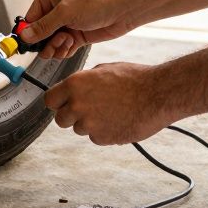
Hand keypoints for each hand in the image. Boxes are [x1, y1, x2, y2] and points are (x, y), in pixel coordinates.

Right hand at [22, 0, 134, 58]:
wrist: (123, 10)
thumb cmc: (99, 1)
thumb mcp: (66, 12)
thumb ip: (43, 26)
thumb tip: (26, 35)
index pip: (29, 19)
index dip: (28, 33)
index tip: (26, 45)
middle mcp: (55, 9)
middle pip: (38, 34)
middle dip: (46, 42)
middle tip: (57, 41)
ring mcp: (65, 23)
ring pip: (49, 44)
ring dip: (57, 47)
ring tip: (68, 40)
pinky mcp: (75, 35)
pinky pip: (61, 48)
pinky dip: (66, 50)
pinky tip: (74, 43)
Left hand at [43, 62, 174, 144]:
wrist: (158, 94)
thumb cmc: (134, 79)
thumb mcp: (104, 70)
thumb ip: (84, 81)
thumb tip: (74, 90)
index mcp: (75, 84)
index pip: (49, 100)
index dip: (57, 102)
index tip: (62, 104)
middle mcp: (78, 105)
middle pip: (60, 120)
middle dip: (71, 116)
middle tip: (88, 109)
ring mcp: (89, 124)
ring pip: (79, 129)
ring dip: (90, 123)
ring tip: (111, 111)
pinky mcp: (102, 138)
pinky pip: (96, 137)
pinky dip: (104, 132)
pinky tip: (119, 120)